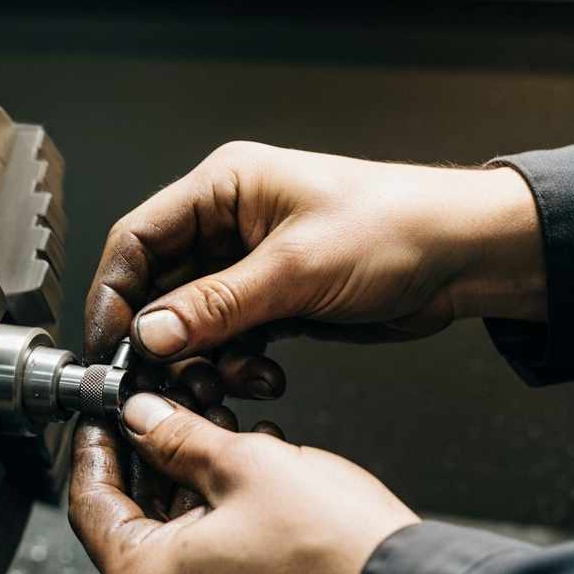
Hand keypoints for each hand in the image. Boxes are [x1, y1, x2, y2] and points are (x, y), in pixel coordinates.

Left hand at [69, 394, 418, 573]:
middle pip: (133, 524)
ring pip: (174, 544)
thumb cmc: (337, 550)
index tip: (101, 417)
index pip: (90, 504)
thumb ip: (177, 436)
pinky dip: (216, 523)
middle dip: (152, 461)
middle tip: (165, 415)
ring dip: (190, 487)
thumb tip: (144, 418)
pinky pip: (207, 572)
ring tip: (218, 436)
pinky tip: (245, 480)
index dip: (95, 448)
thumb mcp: (243, 464)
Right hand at [85, 142, 544, 366]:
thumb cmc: (396, 226)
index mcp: (223, 188)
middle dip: (159, 337)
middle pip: (159, 285)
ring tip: (218, 385)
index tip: (108, 344)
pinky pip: (226, 338)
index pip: (138, 237)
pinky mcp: (270, 300)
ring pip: (190, 320)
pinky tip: (261, 377)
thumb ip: (216, 305)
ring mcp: (247, 265)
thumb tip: (149, 333)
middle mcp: (227, 224)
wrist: (465, 256)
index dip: (114, 292)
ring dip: (198, 359)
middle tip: (158, 380)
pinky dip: (233, 363)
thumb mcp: (296, 268)